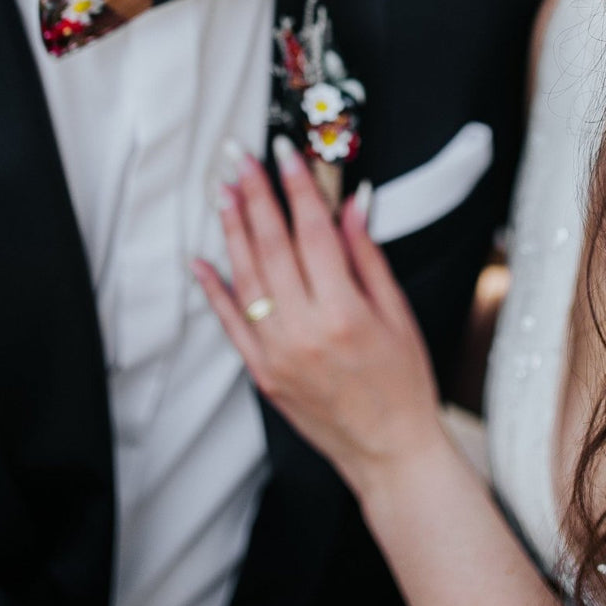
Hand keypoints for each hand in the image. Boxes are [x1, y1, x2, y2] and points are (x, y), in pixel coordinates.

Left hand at [193, 137, 445, 498]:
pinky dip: (214, 290)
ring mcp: (277, 354)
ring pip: (246, 278)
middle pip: (272, 248)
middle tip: (241, 158)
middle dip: (256, 196)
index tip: (286, 153)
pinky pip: (231, 323)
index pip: (313, 233)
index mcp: (344, 312)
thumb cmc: (403, 382)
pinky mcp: (262, 373)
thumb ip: (367, 256)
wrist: (390, 452)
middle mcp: (304, 331)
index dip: (298, 188)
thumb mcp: (398, 313)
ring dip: (232, 230)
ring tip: (224, 191)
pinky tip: (202, 260)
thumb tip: (351, 205)